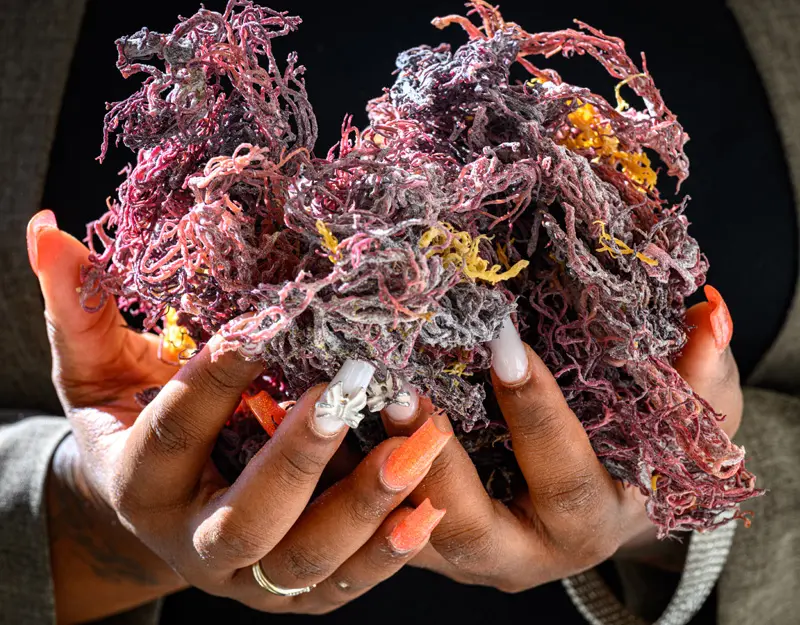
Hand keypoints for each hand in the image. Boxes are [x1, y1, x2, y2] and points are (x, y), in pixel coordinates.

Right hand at [29, 211, 449, 620]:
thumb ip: (82, 309)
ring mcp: (246, 575)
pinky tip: (430, 507)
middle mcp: (192, 540)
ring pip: (303, 559)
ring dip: (365, 505)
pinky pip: (341, 585)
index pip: (178, 427)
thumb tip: (47, 228)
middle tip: (355, 384)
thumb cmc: (136, 420)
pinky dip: (387, 552)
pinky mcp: (291, 593)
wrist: (160, 504)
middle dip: (302, 453)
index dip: (220, 377)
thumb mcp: (99, 370)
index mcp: (141, 480)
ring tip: (418, 444)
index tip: (270, 322)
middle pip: (247, 516)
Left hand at [377, 292, 740, 590]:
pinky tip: (318, 420)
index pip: (563, 474)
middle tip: (403, 393)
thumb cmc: (638, 454)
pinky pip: (375, 520)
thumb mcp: (685, 420)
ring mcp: (459, 551)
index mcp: (585, 521)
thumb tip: (706, 311)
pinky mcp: (417, 538)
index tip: (505, 345)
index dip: (537, 414)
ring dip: (376, 472)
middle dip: (435, 464)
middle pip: (471, 528)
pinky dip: (346, 476)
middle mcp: (519, 551)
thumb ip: (700, 375)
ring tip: (350, 403)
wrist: (592, 501)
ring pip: (408, 533)